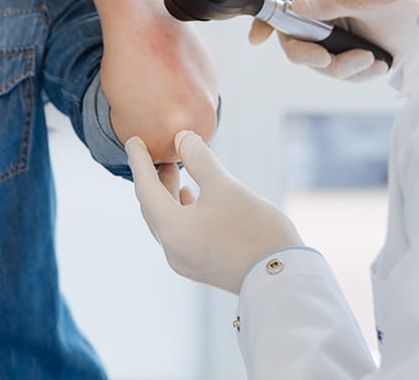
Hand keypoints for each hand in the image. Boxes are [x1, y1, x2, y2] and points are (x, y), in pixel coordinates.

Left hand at [125, 131, 303, 293]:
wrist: (285, 280)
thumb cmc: (256, 231)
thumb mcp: (226, 186)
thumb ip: (199, 158)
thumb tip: (182, 138)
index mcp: (171, 230)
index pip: (145, 188)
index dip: (139, 161)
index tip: (133, 140)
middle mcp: (171, 249)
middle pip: (152, 206)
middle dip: (154, 177)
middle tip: (158, 153)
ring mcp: (185, 261)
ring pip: (166, 220)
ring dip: (168, 194)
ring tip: (176, 170)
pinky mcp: (202, 266)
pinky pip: (179, 232)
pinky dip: (180, 210)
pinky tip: (191, 197)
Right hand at [246, 0, 418, 80]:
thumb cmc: (407, 4)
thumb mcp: (361, 0)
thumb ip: (325, 3)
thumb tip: (294, 6)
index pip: (284, 0)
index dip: (266, 18)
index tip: (258, 38)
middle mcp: (327, 15)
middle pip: (295, 39)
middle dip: (309, 55)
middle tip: (327, 60)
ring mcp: (340, 37)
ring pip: (319, 62)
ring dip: (343, 67)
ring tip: (369, 60)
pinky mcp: (354, 57)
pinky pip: (342, 74)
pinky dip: (360, 73)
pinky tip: (379, 64)